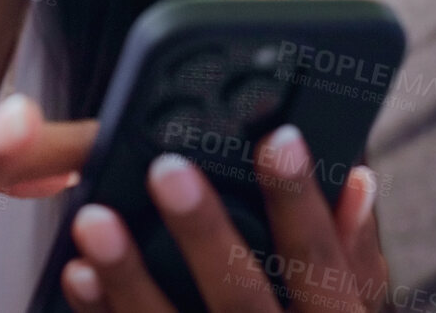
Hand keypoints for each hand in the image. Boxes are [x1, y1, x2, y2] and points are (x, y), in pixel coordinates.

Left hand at [59, 125, 388, 312]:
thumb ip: (352, 257)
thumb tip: (357, 182)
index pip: (322, 264)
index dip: (301, 203)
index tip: (279, 140)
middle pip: (242, 299)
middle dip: (205, 235)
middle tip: (169, 170)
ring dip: (130, 276)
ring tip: (95, 219)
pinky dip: (104, 311)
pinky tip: (78, 273)